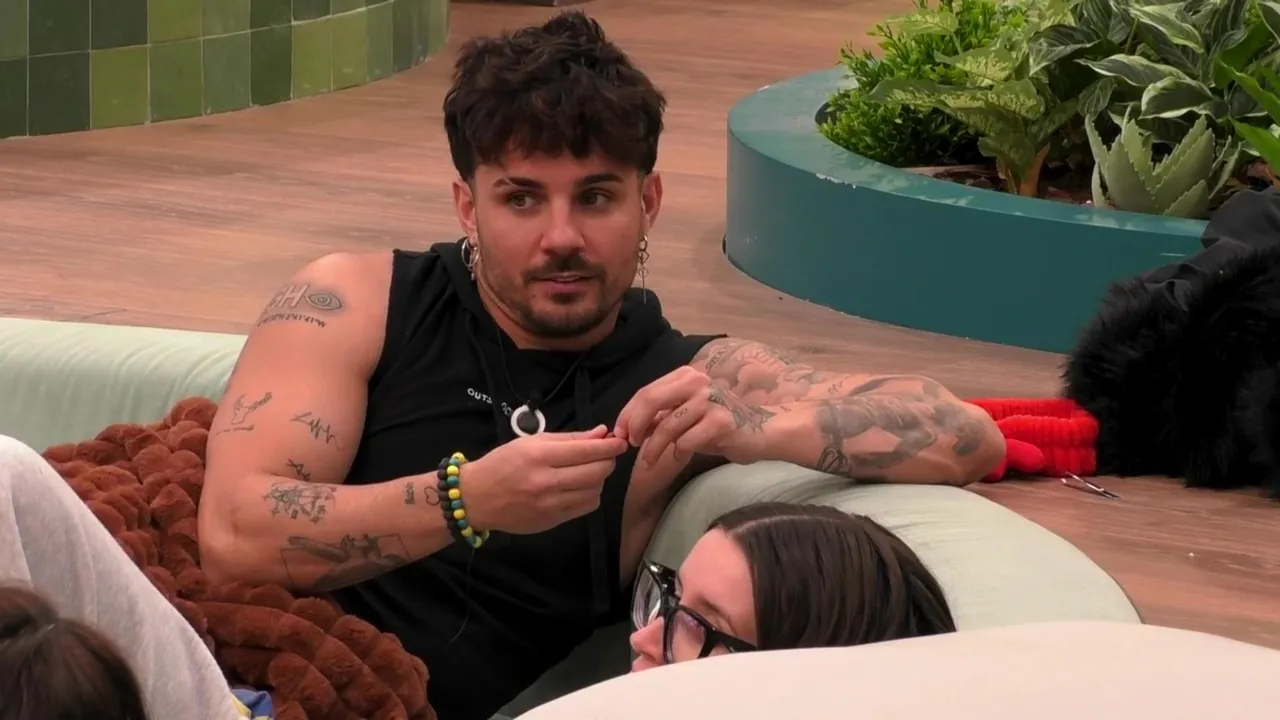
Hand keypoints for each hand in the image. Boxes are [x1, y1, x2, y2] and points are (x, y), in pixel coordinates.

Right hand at [461, 425, 628, 534]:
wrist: (476, 499)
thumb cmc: (502, 464)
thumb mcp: (530, 442)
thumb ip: (568, 438)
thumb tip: (601, 433)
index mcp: (539, 456)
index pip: (587, 450)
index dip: (610, 446)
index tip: (620, 441)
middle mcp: (547, 481)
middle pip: (597, 471)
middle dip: (608, 461)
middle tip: (606, 455)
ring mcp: (550, 504)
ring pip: (595, 490)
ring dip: (599, 478)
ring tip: (589, 470)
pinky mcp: (553, 521)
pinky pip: (586, 507)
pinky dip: (590, 495)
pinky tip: (580, 487)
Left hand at [614, 366, 770, 467]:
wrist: (761, 431)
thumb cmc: (717, 425)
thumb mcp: (686, 415)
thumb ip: (661, 415)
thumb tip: (627, 428)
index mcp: (686, 375)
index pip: (646, 391)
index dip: (628, 414)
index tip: (619, 433)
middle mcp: (698, 382)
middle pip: (651, 400)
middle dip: (634, 425)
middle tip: (629, 443)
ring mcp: (710, 400)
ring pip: (667, 426)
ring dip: (653, 448)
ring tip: (648, 462)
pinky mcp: (721, 422)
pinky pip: (686, 441)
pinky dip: (677, 453)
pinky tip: (679, 457)